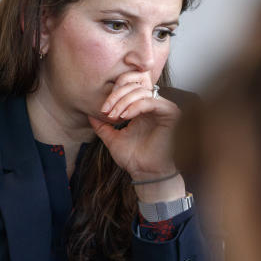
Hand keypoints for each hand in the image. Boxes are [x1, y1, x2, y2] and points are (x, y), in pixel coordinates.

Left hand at [89, 72, 185, 200]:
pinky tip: (124, 116)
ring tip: (114, 116)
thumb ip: (103, 127)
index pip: (129, 89)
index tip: (102, 110)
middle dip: (116, 97)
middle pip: (134, 87)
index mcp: (142, 110)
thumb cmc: (134, 159)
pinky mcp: (170, 113)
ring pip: (142, 92)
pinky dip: (135, 106)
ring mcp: (163, 109)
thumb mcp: (113, 139)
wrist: (146, 173)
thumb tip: (89, 114)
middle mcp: (154, 107)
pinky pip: (151, 101)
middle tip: (106, 111)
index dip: (114, 95)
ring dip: (124, 102)